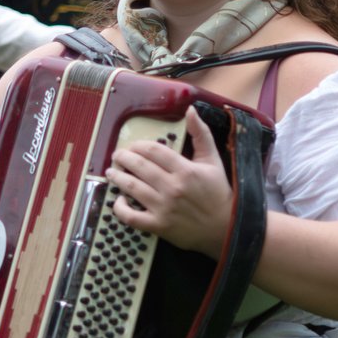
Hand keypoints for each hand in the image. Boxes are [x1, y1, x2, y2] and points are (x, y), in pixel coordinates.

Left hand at [105, 110, 233, 255]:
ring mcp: (164, 207)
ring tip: (112, 172)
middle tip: (118, 156)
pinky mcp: (159, 225)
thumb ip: (201, 134)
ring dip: (117, 177)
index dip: (138, 146)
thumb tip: (190, 110)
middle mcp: (172, 187)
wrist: (226, 227)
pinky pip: (131, 216)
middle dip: (123, 158)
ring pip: (131, 187)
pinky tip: (119, 200)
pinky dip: (120, 208)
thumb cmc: (218, 192)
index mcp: (185, 170)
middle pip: (138, 166)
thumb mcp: (213, 160)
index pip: (153, 151)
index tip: (134, 146)